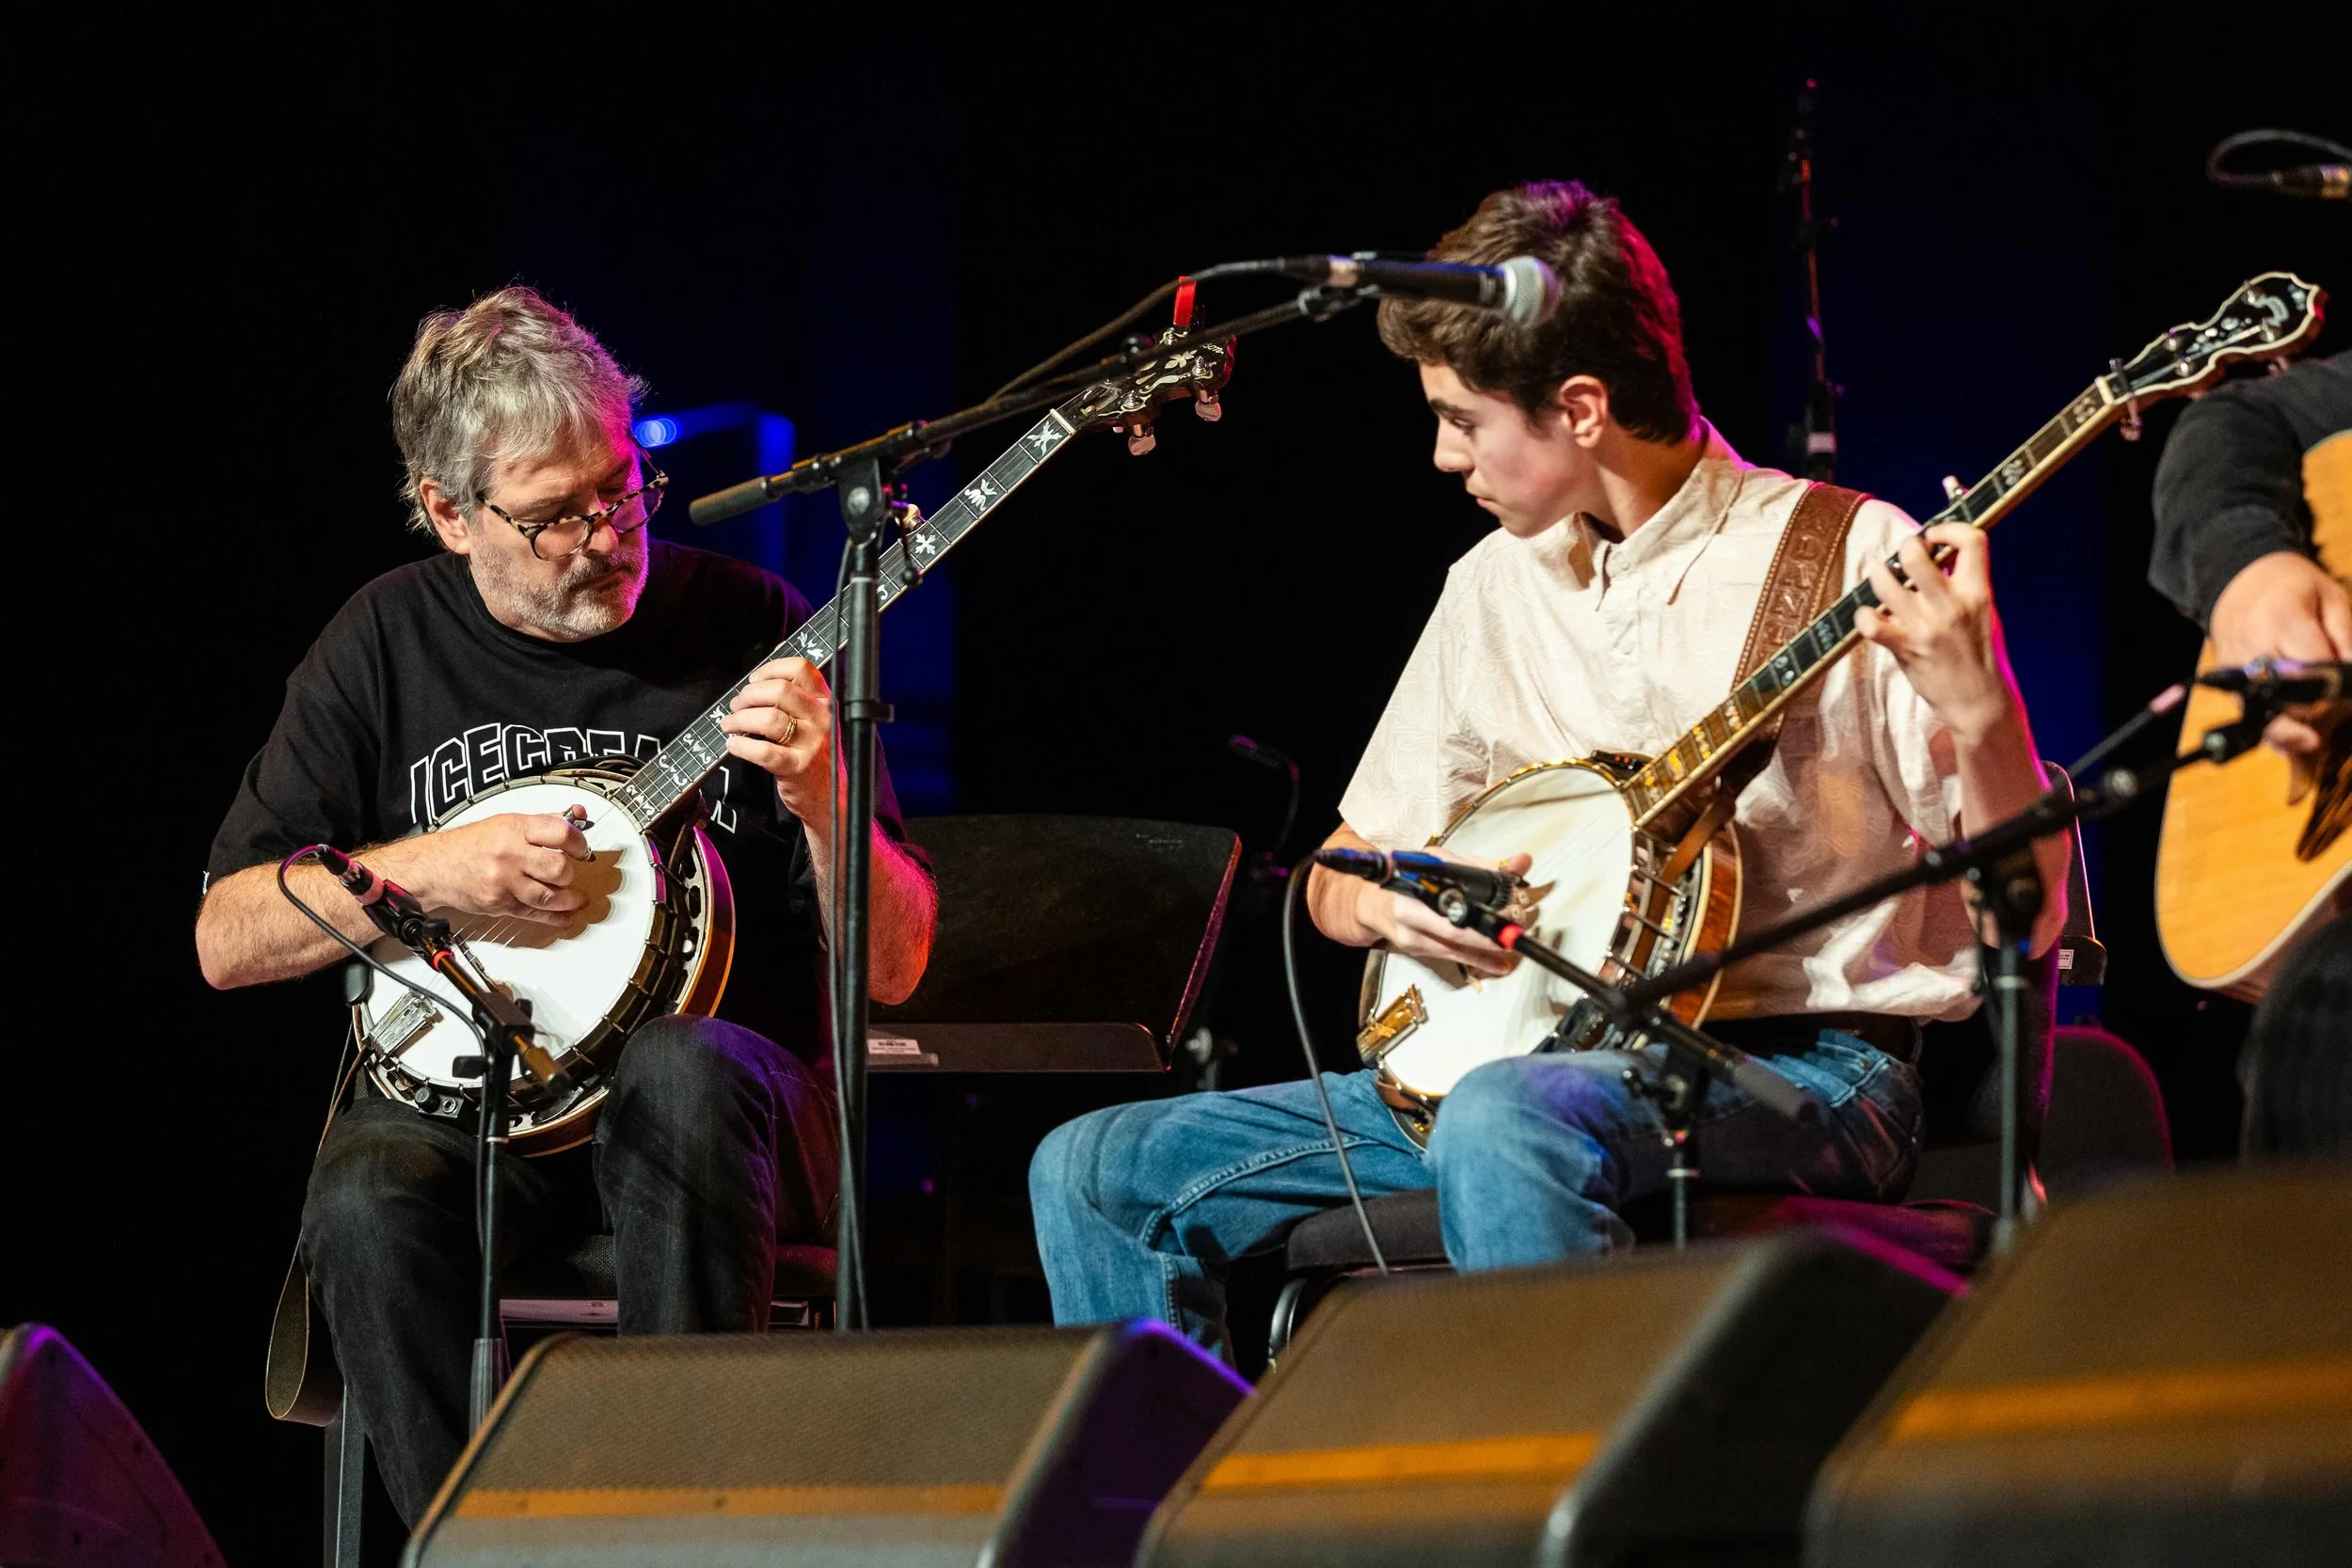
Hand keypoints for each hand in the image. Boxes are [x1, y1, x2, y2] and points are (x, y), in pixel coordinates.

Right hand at [389, 811, 591, 924]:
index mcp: (514, 829)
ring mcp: (505, 882)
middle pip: (558, 868)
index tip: (582, 849)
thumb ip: (544, 821)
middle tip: (570, 873)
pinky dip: (554, 918)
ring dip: (569, 900)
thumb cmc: (470, 844)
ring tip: (575, 898)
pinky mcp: (500, 904)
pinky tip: (565, 916)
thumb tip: (577, 814)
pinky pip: (534, 914)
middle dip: (570, 873)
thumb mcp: (506, 822)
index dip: (579, 843)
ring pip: (549, 896)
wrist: (435, 867)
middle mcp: (510, 854)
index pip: (561, 833)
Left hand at [719, 657, 836, 827]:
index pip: (800, 669)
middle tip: (737, 705)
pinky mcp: (797, 766)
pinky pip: (764, 751)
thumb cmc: (812, 751)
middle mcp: (821, 718)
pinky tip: (734, 745)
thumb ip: (795, 690)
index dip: (771, 669)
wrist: (827, 793)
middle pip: (780, 690)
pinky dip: (742, 746)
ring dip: (740, 719)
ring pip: (769, 718)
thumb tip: (771, 657)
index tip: (755, 680)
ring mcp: (811, 743)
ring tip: (730, 724)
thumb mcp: (811, 717)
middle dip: (749, 695)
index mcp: (824, 700)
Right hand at [1356, 850, 1533, 978]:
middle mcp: (1409, 915)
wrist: (1372, 904)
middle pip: (1453, 931)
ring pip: (1454, 949)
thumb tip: (1521, 862)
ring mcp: (1411, 938)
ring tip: (1510, 948)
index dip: (1480, 904)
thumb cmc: (1406, 878)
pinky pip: (1451, 958)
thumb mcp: (1438, 863)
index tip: (1508, 905)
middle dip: (1486, 934)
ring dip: (1485, 950)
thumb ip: (1480, 865)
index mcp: (1414, 885)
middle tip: (1514, 930)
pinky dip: (1477, 961)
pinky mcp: (1416, 952)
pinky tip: (1498, 965)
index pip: (1451, 897)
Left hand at [1854, 524, 2019, 742]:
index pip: (1972, 540)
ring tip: (1879, 575)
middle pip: (1916, 555)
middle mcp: (1952, 605)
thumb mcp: (1984, 611)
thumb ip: (1965, 582)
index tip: (1934, 536)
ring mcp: (1927, 627)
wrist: (1978, 700)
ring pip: (1887, 583)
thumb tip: (1940, 552)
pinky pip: (1872, 624)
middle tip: (1902, 556)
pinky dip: (1863, 617)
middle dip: (1904, 547)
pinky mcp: (1907, 649)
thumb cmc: (1978, 653)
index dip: (1948, 528)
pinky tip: (1867, 615)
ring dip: (1877, 574)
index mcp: (1978, 591)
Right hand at [2207, 551, 2351, 755]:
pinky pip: (2250, 714)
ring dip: (2290, 733)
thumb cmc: (2294, 588)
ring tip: (2312, 741)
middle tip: (2329, 725)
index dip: (2336, 689)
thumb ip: (2345, 638)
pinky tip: (2294, 736)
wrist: (2240, 582)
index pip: (2312, 669)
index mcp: (2282, 621)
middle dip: (2313, 717)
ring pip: (2261, 715)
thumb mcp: (2332, 600)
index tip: (2348, 696)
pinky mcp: (2227, 683)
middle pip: (2282, 699)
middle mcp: (2252, 648)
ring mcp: (2234, 668)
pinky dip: (2274, 729)